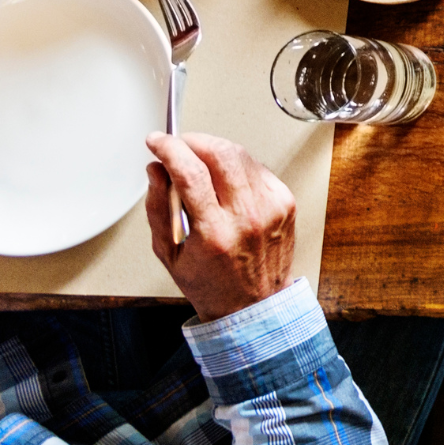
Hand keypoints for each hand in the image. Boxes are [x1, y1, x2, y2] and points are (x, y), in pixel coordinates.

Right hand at [144, 132, 296, 322]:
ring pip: (241, 155)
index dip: (170, 149)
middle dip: (193, 140)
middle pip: (221, 153)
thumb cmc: (211, 283)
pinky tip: (223, 178)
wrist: (254, 304)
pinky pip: (257, 168)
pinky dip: (236, 165)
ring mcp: (271, 207)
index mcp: (215, 233)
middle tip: (177, 145)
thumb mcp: (168, 253)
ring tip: (197, 161)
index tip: (157, 141)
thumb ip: (158, 208)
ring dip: (214, 149)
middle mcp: (248, 217)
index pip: (190, 173)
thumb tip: (156, 170)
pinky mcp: (285, 202)